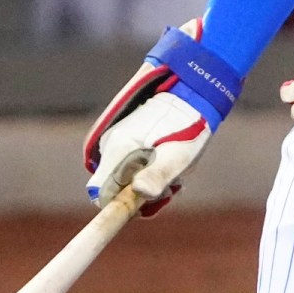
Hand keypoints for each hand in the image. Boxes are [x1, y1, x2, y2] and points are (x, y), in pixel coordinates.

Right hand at [84, 18, 224, 212]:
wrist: (193, 87)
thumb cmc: (189, 122)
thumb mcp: (178, 154)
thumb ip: (157, 174)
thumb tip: (140, 193)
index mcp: (117, 149)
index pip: (99, 193)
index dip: (119, 205)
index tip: (144, 205)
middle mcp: (111, 145)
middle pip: (117, 188)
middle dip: (143, 192)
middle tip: (173, 183)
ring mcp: (119, 140)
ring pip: (127, 178)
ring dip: (151, 180)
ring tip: (176, 169)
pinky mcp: (128, 138)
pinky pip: (134, 165)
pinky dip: (152, 169)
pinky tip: (171, 161)